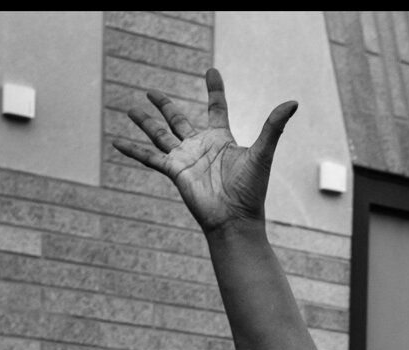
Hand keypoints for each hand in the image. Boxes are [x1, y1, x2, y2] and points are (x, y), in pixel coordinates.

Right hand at [112, 68, 296, 235]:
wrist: (235, 219)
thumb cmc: (251, 190)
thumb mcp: (262, 153)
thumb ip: (273, 127)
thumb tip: (292, 102)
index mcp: (220, 139)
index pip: (216, 108)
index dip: (214, 89)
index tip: (211, 71)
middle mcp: (200, 146)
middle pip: (178, 120)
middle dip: (165, 106)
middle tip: (151, 92)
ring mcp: (185, 158)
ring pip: (160, 134)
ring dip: (145, 122)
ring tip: (131, 109)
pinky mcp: (174, 171)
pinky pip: (150, 157)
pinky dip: (133, 150)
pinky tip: (116, 143)